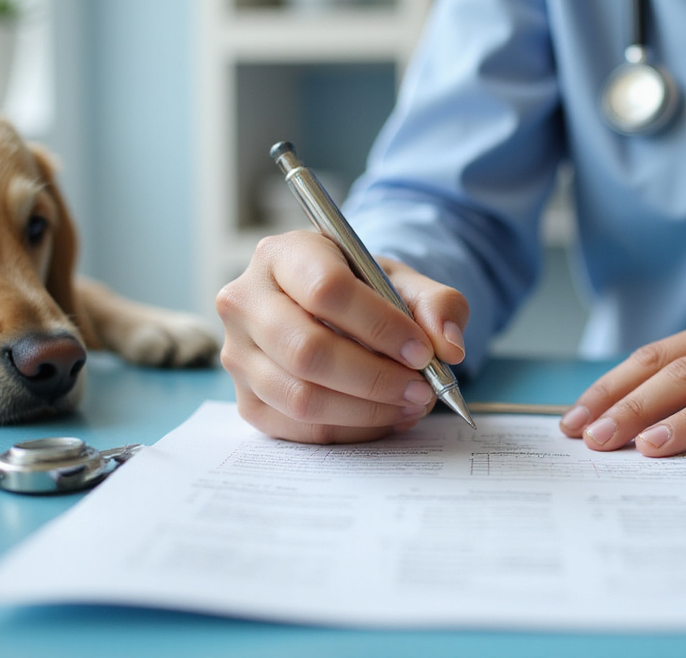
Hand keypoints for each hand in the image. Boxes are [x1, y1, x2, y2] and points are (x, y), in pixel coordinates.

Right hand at [216, 230, 467, 443]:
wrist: (334, 313)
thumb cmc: (366, 292)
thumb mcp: (405, 282)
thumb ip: (438, 304)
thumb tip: (448, 346)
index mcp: (282, 255)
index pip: (326, 290)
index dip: (380, 326)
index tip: (422, 351)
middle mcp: (245, 301)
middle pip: (307, 350)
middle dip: (376, 378)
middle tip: (421, 389)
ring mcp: (238, 355)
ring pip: (301, 396)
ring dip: (367, 410)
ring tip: (409, 404)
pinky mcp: (247, 400)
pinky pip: (299, 428)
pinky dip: (351, 430)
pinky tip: (383, 417)